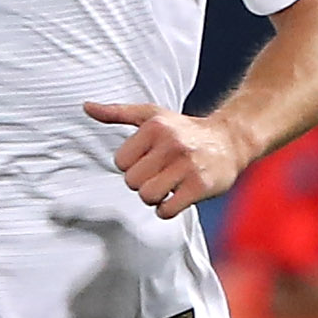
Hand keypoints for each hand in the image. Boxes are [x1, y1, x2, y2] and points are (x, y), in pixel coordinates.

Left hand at [85, 102, 253, 219]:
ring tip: (168, 185)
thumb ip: (117, 113)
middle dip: (142, 182)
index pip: (120, 162)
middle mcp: (172, 144)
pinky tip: (177, 196)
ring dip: (154, 197)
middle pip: (132, 181)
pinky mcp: (200, 186)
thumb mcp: (152, 115)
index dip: (132, 165)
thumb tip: (86, 106)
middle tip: (159, 174)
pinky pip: (166, 210)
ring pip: (147, 196)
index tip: (148, 159)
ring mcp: (187, 166)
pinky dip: (167, 209)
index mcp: (155, 127)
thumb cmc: (185, 130)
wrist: (231, 140)